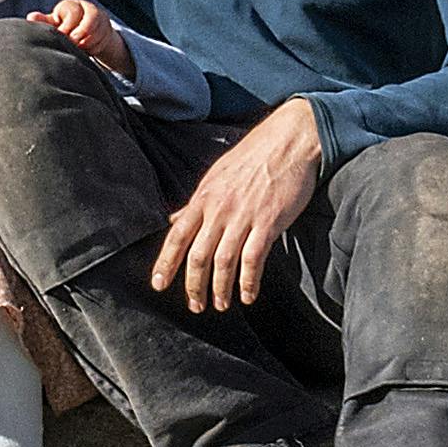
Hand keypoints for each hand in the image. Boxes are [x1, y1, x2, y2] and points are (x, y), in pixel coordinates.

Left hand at [32, 0, 129, 72]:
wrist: (82, 32)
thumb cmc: (63, 26)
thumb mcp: (53, 23)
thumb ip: (43, 21)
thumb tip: (31, 17)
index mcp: (71, 5)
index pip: (73, 13)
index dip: (67, 28)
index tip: (62, 37)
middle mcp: (88, 7)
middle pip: (91, 19)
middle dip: (81, 35)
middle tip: (74, 45)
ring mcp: (100, 18)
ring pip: (99, 31)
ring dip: (89, 43)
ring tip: (79, 48)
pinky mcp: (108, 29)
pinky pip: (104, 41)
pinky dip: (96, 48)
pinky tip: (88, 50)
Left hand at [151, 98, 330, 313]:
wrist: (289, 140)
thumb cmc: (253, 157)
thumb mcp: (216, 176)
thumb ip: (196, 202)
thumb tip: (174, 218)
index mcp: (203, 197)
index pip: (176, 235)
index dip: (165, 263)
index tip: (158, 285)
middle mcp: (219, 209)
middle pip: (198, 255)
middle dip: (193, 285)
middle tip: (195, 306)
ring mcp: (243, 216)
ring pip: (223, 262)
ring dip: (220, 289)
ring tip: (220, 305)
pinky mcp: (268, 223)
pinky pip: (253, 259)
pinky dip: (249, 282)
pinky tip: (248, 296)